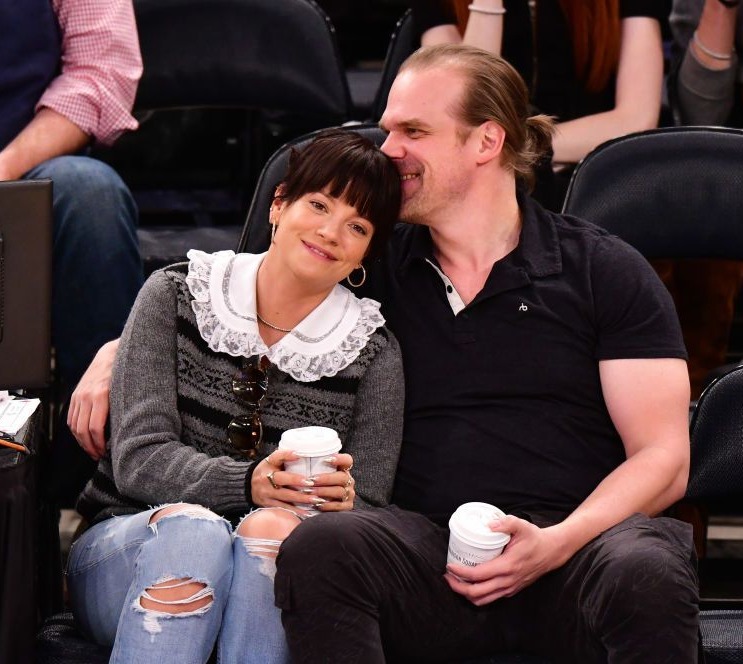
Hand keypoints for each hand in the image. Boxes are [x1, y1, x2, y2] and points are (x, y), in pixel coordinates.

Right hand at [67, 339, 118, 459]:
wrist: (112, 353)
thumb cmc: (126, 373)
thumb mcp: (128, 390)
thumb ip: (123, 408)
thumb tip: (125, 432)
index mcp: (101, 395)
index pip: (95, 428)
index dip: (99, 444)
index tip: (105, 453)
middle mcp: (87, 395)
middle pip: (83, 430)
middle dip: (90, 446)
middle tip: (99, 456)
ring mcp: (79, 394)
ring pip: (74, 425)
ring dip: (82, 441)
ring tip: (92, 450)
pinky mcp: (76, 394)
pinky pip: (71, 417)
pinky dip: (75, 431)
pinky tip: (84, 438)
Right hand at [250, 450, 320, 513]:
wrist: (248, 486)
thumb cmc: (266, 471)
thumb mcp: (271, 460)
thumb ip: (284, 456)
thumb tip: (299, 454)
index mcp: (267, 465)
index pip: (277, 457)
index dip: (287, 455)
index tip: (299, 455)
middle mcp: (265, 479)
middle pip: (282, 480)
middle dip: (298, 482)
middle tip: (312, 484)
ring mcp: (266, 494)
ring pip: (284, 497)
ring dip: (301, 499)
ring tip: (315, 500)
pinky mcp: (267, 505)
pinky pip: (282, 508)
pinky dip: (295, 512)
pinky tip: (306, 513)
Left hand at [309, 452, 355, 511]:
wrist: (322, 508)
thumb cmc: (315, 485)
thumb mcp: (316, 473)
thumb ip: (311, 466)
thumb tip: (295, 454)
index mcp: (343, 470)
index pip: (347, 460)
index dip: (340, 459)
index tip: (326, 459)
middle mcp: (348, 481)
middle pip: (343, 477)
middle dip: (326, 478)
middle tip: (311, 479)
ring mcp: (349, 494)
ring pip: (340, 491)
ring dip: (324, 491)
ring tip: (310, 492)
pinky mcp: (347, 507)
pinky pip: (339, 506)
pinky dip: (328, 505)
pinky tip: (317, 504)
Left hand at [444, 515, 564, 605]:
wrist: (552, 552)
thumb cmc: (535, 538)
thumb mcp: (522, 525)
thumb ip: (506, 523)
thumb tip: (489, 524)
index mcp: (507, 566)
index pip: (477, 575)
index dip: (460, 573)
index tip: (449, 566)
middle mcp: (508, 581)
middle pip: (476, 593)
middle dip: (458, 587)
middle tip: (447, 576)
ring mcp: (510, 588)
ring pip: (483, 600)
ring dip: (466, 594)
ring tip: (455, 582)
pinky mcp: (511, 590)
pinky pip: (491, 598)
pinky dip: (477, 595)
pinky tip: (470, 584)